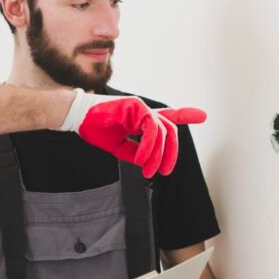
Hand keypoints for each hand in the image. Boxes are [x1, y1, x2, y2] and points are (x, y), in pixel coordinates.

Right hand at [58, 89, 206, 177]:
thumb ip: (136, 153)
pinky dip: (149, 147)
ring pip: (163, 132)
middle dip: (171, 154)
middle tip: (163, 172)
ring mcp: (141, 108)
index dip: (185, 115)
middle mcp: (144, 112)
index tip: (203, 115)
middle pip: (170, 131)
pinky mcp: (136, 106)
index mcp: (141, 120)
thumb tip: (148, 162)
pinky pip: (152, 129)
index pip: (167, 117)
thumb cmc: (94, 129)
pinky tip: (141, 159)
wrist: (75, 117)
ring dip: (158, 156)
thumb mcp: (118, 147)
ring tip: (148, 171)